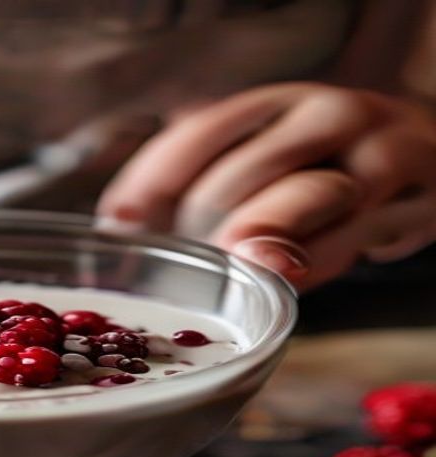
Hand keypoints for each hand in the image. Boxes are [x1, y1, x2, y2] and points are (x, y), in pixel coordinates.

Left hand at [97, 83, 435, 289]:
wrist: (428, 154)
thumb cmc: (324, 167)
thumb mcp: (269, 155)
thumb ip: (210, 179)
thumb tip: (126, 229)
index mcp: (270, 105)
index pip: (200, 134)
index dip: (153, 179)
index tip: (121, 223)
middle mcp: (323, 116)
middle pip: (250, 167)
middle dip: (206, 217)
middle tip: (175, 260)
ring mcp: (375, 151)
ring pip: (311, 193)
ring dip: (267, 230)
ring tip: (238, 257)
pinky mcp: (411, 197)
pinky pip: (357, 232)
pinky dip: (317, 260)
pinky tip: (286, 280)